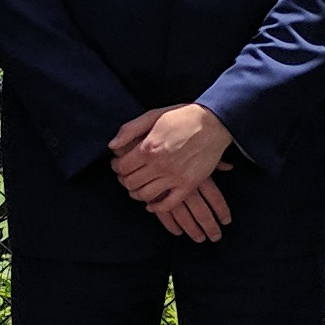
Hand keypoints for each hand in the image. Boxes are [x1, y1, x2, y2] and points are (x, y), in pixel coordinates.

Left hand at [108, 102, 235, 235]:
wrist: (213, 123)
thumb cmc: (181, 117)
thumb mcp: (153, 116)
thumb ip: (129, 130)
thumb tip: (112, 146)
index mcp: (148, 148)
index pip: (121, 167)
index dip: (116, 166)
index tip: (119, 164)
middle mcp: (160, 165)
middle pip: (130, 183)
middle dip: (124, 179)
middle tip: (128, 174)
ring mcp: (175, 177)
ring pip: (145, 196)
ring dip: (136, 193)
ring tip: (138, 186)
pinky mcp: (188, 185)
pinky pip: (168, 204)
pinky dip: (156, 207)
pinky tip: (151, 203)